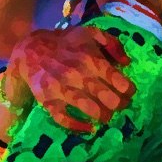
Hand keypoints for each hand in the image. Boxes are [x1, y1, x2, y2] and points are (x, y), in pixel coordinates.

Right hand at [2, 27, 134, 132]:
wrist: (32, 49)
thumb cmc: (68, 42)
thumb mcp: (93, 33)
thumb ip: (113, 44)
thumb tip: (127, 62)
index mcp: (92, 60)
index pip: (117, 80)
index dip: (128, 90)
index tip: (130, 92)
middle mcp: (79, 75)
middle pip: (107, 97)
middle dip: (119, 104)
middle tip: (121, 105)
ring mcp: (62, 89)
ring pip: (89, 108)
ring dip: (103, 116)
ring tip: (107, 116)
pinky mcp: (48, 100)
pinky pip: (63, 118)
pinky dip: (77, 126)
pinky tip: (89, 127)